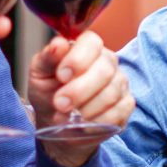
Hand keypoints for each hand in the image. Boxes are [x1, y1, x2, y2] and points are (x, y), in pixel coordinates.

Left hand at [27, 31, 133, 166]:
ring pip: (111, 94)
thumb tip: (58, 45)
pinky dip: (98, 122)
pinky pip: (118, 112)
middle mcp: (107, 61)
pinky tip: (84, 124)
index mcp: (86, 47)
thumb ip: (48, 58)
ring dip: (86, 109)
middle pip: (104, 70)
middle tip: (60, 104)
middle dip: (79, 91)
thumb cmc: (48, 93)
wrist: (56, 122)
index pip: (92, 42)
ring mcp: (120, 82)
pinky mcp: (126, 104)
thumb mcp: (40, 74)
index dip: (78, 59)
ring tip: (70, 116)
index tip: (61, 76)